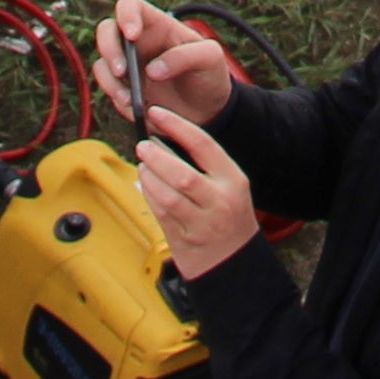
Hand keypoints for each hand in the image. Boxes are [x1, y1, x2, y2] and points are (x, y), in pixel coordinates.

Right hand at [102, 0, 236, 128]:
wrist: (208, 110)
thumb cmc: (209, 74)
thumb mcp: (210, 58)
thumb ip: (185, 56)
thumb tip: (152, 70)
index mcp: (157, 25)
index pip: (130, 6)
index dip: (126, 15)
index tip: (132, 35)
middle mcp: (137, 43)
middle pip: (106, 31)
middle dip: (109, 49)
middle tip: (122, 71)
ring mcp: (128, 67)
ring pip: (102, 64)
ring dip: (110, 81)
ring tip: (131, 100)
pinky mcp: (124, 90)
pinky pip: (109, 91)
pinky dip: (117, 101)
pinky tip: (136, 109)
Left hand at [131, 103, 261, 280]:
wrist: (236, 265)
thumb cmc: (230, 219)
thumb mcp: (230, 187)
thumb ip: (206, 165)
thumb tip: (166, 138)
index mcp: (233, 180)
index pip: (203, 144)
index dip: (177, 125)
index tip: (158, 113)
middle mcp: (219, 201)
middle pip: (182, 174)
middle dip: (157, 156)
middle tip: (143, 145)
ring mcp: (201, 223)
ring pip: (167, 195)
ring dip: (149, 176)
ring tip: (143, 165)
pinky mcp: (183, 240)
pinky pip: (160, 212)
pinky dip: (149, 195)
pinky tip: (146, 184)